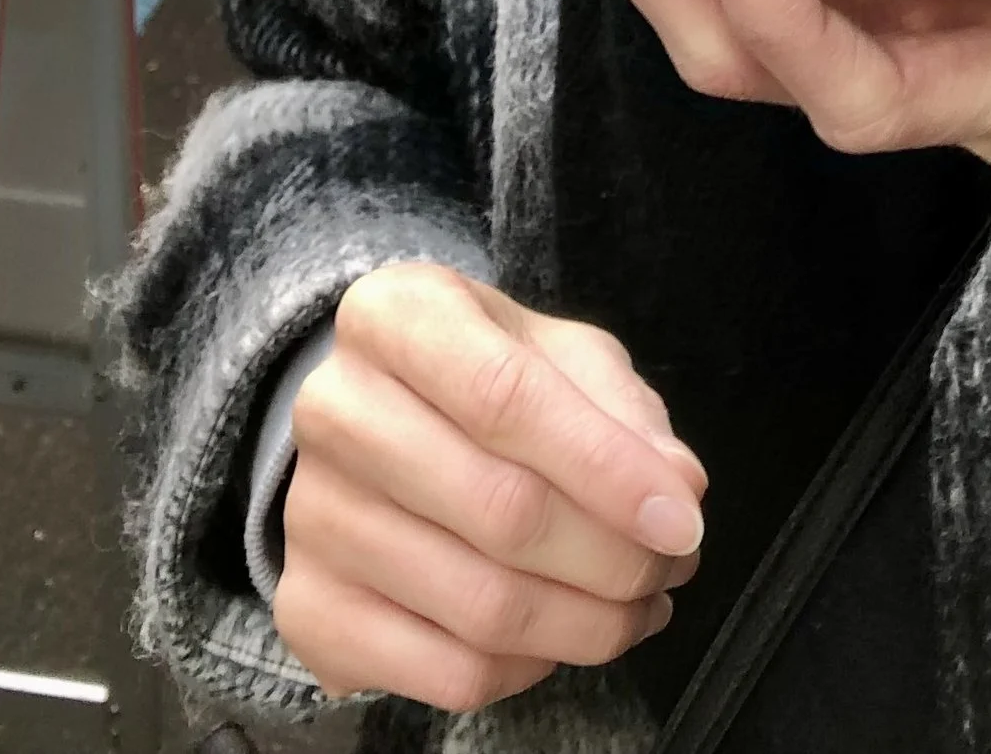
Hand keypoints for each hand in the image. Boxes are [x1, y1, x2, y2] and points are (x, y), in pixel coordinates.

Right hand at [274, 261, 706, 711]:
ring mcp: (309, 517)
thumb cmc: (482, 378)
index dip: (607, 470)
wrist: (374, 423)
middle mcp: (334, 410)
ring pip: (481, 607)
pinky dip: (529, 670)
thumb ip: (622, 411)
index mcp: (394, 316)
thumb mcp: (556, 354)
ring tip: (637, 607)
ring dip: (587, 625)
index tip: (681, 520)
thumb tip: (677, 489)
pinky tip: (560, 638)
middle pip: (500, 511)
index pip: (506, 396)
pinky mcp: (309, 609)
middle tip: (670, 568)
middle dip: (614, 559)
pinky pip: (447, 673)